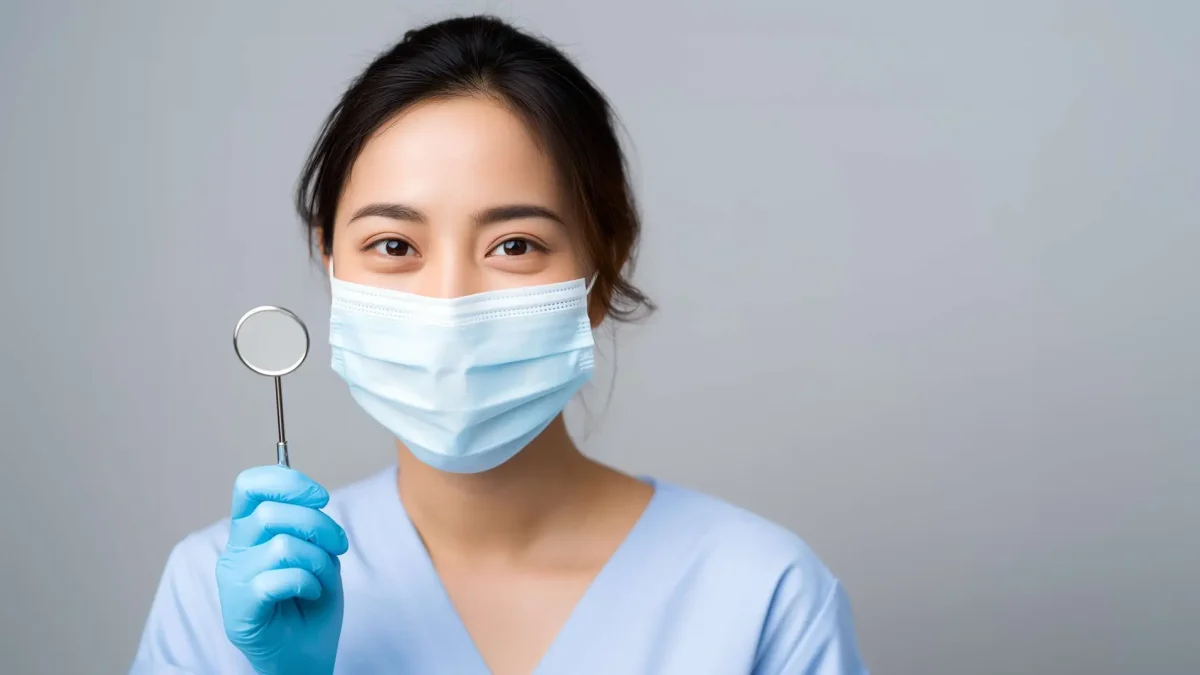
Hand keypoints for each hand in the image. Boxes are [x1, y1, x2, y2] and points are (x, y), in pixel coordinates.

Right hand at [216, 466, 348, 674]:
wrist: (306, 653)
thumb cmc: (312, 601)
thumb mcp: (319, 553)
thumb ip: (310, 525)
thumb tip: (313, 499)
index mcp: (250, 530)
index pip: (249, 485)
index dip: (286, 481)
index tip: (320, 497)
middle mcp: (234, 551)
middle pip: (271, 512)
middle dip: (318, 525)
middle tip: (338, 546)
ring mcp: (233, 580)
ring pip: (281, 546)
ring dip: (317, 560)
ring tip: (321, 579)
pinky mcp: (239, 609)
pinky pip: (278, 579)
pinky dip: (306, 584)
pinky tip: (310, 594)